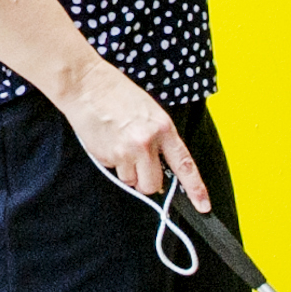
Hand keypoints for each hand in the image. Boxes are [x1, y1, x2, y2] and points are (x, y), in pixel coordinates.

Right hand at [60, 58, 208, 210]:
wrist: (87, 85)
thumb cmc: (118, 94)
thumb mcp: (149, 112)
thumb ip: (159, 139)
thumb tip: (159, 168)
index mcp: (163, 128)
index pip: (184, 165)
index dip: (196, 189)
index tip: (203, 206)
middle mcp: (146, 142)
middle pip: (152, 185)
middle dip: (146, 182)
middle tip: (139, 166)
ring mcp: (125, 151)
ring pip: (131, 181)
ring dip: (127, 171)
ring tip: (119, 145)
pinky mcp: (106, 156)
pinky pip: (113, 171)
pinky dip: (111, 162)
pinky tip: (107, 141)